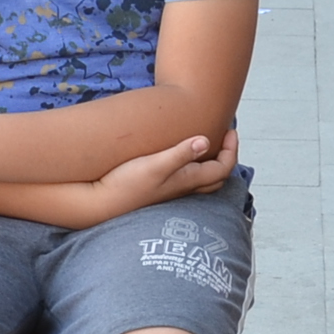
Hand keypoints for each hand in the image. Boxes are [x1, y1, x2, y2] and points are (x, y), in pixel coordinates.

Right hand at [89, 126, 240, 217]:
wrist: (101, 203)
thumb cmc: (126, 185)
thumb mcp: (154, 165)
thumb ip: (180, 154)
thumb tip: (205, 141)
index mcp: (187, 180)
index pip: (223, 168)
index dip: (232, 150)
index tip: (231, 131)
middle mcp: (183, 187)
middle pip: (217, 176)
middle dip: (226, 157)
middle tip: (225, 138)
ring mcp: (171, 191)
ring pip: (202, 180)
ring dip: (210, 163)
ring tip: (207, 145)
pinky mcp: (158, 190)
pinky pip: (186, 179)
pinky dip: (193, 167)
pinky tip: (181, 157)